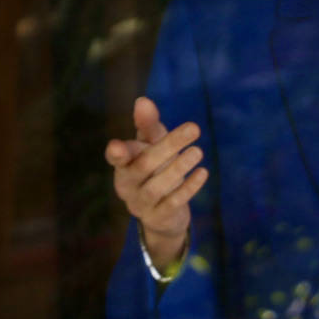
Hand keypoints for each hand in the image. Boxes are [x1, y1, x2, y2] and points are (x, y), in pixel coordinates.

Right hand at [105, 96, 206, 269]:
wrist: (162, 213)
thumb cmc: (155, 169)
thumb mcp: (151, 145)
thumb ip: (148, 125)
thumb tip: (142, 100)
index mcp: (123, 165)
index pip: (116, 158)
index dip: (116, 153)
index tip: (117, 146)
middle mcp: (127, 185)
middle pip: (144, 166)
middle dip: (168, 146)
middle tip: (194, 128)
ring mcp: (141, 204)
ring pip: (157, 187)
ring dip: (179, 168)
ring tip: (198, 151)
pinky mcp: (158, 218)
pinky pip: (172, 203)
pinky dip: (188, 188)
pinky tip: (202, 172)